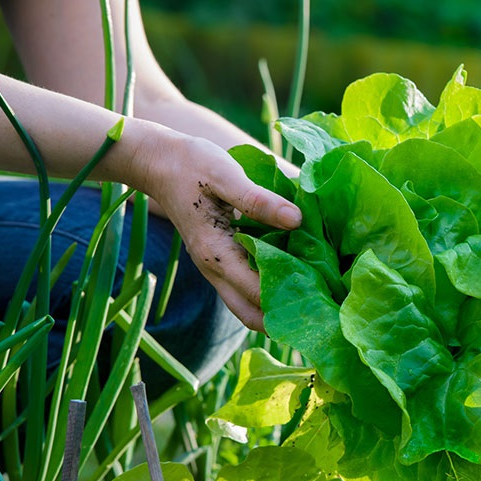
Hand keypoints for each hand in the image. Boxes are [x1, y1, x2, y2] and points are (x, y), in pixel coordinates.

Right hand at [128, 126, 300, 331]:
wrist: (157, 162)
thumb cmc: (191, 165)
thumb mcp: (225, 175)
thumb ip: (259, 200)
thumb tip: (297, 220)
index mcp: (216, 253)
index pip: (256, 293)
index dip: (288, 299)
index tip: (322, 298)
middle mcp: (213, 269)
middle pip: (250, 314)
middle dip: (282, 319)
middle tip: (319, 309)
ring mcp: (215, 267)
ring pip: (246, 304)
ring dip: (274, 307)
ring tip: (312, 297)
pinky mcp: (219, 260)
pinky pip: (244, 287)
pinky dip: (266, 289)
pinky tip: (294, 275)